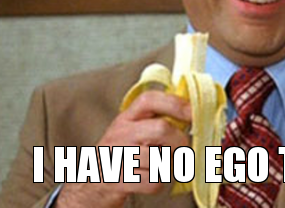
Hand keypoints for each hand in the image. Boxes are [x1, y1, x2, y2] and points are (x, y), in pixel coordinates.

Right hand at [56, 90, 191, 207]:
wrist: (91, 185)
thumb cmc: (120, 155)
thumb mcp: (132, 130)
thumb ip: (156, 119)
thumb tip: (191, 114)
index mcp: (126, 117)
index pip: (150, 99)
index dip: (175, 103)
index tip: (193, 112)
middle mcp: (120, 133)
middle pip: (161, 129)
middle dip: (179, 141)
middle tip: (181, 148)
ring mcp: (118, 156)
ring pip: (160, 158)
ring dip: (168, 165)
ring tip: (160, 165)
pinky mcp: (119, 180)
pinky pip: (153, 181)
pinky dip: (158, 183)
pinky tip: (150, 179)